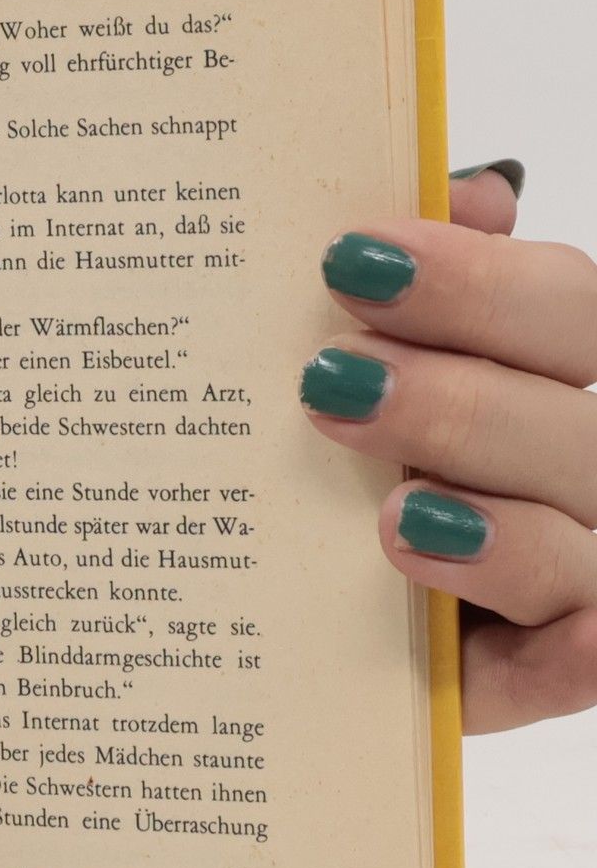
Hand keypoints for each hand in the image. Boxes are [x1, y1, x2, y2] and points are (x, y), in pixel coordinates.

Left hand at [302, 162, 596, 731]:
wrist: (299, 619)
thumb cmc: (341, 466)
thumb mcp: (363, 371)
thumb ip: (411, 293)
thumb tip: (466, 194)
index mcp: (549, 378)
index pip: (565, 310)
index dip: (476, 283)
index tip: (351, 261)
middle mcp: (579, 472)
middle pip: (567, 425)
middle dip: (456, 398)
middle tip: (330, 380)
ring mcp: (577, 576)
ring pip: (576, 547)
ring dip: (492, 528)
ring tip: (389, 515)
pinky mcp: (538, 673)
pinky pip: (577, 666)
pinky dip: (559, 651)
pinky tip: (509, 627)